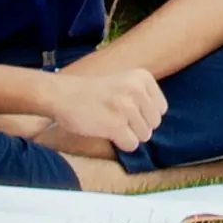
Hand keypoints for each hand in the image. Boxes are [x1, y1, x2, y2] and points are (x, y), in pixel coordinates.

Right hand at [42, 60, 169, 151]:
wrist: (62, 95)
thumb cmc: (93, 92)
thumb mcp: (124, 82)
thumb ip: (143, 97)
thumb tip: (158, 121)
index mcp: (143, 77)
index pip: (161, 109)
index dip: (144, 115)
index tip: (125, 109)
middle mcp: (137, 90)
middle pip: (154, 124)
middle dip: (137, 126)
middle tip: (115, 117)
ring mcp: (127, 107)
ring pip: (144, 136)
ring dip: (127, 135)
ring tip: (109, 122)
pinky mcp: (116, 125)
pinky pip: (131, 145)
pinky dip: (120, 143)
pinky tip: (106, 131)